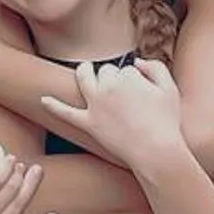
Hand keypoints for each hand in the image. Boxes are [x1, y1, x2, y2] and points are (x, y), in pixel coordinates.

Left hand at [38, 57, 193, 181]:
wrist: (156, 151)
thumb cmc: (167, 122)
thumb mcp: (170, 89)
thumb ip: (156, 68)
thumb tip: (137, 62)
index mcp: (127, 76)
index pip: (126, 70)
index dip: (134, 80)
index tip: (141, 94)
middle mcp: (108, 87)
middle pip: (106, 72)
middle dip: (112, 78)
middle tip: (122, 93)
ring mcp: (95, 105)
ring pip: (83, 79)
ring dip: (83, 72)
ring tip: (85, 71)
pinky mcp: (89, 124)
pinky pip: (66, 113)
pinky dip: (53, 105)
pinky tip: (43, 100)